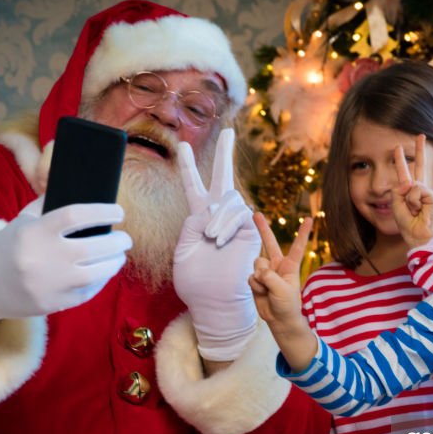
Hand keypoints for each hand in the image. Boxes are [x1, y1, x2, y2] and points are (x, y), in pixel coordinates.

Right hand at [0, 197, 129, 328]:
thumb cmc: (9, 246)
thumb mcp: (23, 221)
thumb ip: (51, 206)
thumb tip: (87, 195)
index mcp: (36, 232)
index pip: (77, 215)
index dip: (103, 212)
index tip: (118, 212)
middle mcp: (45, 258)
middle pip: (95, 246)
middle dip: (118, 241)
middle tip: (125, 238)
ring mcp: (50, 284)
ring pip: (98, 273)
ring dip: (114, 262)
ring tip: (119, 255)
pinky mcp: (54, 304)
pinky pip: (88, 292)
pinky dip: (101, 281)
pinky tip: (104, 272)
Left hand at [173, 128, 260, 361]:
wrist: (214, 301)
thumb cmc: (195, 284)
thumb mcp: (183, 252)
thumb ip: (190, 227)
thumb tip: (206, 211)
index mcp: (197, 220)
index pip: (193, 187)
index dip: (189, 167)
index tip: (184, 146)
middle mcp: (217, 217)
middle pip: (222, 177)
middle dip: (224, 153)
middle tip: (227, 132)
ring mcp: (235, 224)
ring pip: (229, 199)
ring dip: (217, 216)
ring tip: (211, 238)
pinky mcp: (249, 233)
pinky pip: (240, 214)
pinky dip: (227, 224)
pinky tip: (220, 239)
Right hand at [249, 213, 317, 371]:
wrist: (279, 320)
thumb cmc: (287, 305)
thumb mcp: (283, 290)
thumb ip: (270, 277)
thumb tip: (258, 270)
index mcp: (290, 266)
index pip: (297, 245)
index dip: (303, 232)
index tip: (309, 218)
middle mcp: (277, 265)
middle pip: (269, 243)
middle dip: (262, 228)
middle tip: (255, 213)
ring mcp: (266, 272)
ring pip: (257, 263)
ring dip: (260, 277)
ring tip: (267, 289)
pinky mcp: (256, 280)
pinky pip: (251, 277)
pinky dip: (255, 286)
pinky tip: (262, 293)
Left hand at [390, 135, 432, 248]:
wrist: (417, 235)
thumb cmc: (407, 223)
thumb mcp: (396, 205)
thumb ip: (398, 191)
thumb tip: (408, 182)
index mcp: (409, 190)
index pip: (406, 171)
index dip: (402, 160)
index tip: (399, 147)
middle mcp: (419, 188)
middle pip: (420, 165)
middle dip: (420, 149)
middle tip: (421, 135)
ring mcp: (427, 191)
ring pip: (412, 185)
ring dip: (408, 200)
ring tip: (413, 210)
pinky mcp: (432, 195)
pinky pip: (417, 191)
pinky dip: (414, 201)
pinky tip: (419, 209)